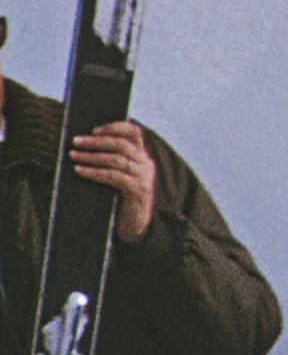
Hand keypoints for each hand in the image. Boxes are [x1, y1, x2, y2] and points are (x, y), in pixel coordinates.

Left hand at [62, 121, 155, 244]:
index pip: (134, 133)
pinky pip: (114, 176)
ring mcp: (144, 178)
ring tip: (73, 155)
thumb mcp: (120, 177)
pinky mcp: (138, 191)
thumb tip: (84, 147)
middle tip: (76, 141)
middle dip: (96, 141)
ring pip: (117, 159)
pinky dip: (94, 172)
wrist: (136, 227)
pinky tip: (80, 171)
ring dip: (92, 156)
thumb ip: (112, 163)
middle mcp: (146, 164)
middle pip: (122, 144)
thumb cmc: (121, 201)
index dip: (115, 127)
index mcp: (142, 158)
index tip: (94, 129)